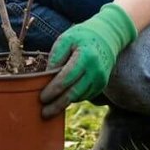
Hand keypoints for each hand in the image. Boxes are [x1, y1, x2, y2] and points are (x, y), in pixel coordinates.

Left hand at [38, 3, 136, 118]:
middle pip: (74, 93)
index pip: (67, 79)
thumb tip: (46, 76)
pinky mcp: (102, 85)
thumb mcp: (66, 39)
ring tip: (49, 109)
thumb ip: (56, 57)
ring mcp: (101, 80)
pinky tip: (61, 100)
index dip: (53, 90)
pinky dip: (73, 98)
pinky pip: (85, 96)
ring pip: (79, 97)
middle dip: (57, 105)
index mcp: (86, 57)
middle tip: (44, 113)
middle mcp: (96, 71)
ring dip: (64, 103)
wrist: (108, 36)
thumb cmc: (82, 36)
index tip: (42, 98)